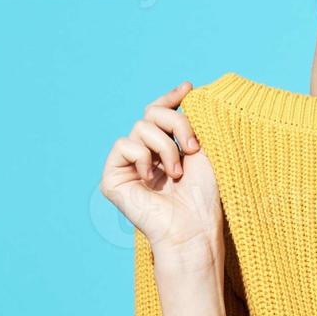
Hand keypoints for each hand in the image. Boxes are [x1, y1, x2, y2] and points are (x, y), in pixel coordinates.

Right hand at [99, 81, 222, 251]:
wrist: (192, 226)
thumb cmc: (203, 196)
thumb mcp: (202, 150)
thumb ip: (189, 122)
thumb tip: (185, 90)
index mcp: (165, 149)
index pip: (159, 113)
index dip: (170, 99)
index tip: (188, 88)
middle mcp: (144, 155)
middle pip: (151, 113)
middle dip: (177, 124)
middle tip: (194, 148)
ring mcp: (127, 166)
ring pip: (140, 128)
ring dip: (166, 147)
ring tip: (177, 173)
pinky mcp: (112, 178)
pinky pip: (123, 145)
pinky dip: (142, 157)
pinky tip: (152, 178)